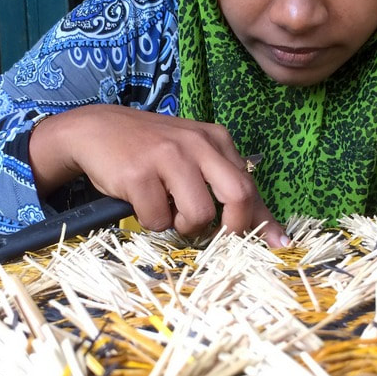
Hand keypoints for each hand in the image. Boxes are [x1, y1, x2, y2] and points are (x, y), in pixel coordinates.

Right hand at [28, 104, 287, 246]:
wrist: (96, 130)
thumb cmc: (150, 150)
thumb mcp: (192, 156)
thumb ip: (223, 183)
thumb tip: (266, 228)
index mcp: (216, 139)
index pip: (250, 185)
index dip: (264, 220)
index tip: (280, 244)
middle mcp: (197, 143)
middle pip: (238, 195)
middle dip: (233, 227)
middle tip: (215, 234)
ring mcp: (167, 156)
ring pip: (198, 215)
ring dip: (182, 226)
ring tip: (167, 210)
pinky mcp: (139, 173)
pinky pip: (158, 219)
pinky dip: (151, 221)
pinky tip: (141, 201)